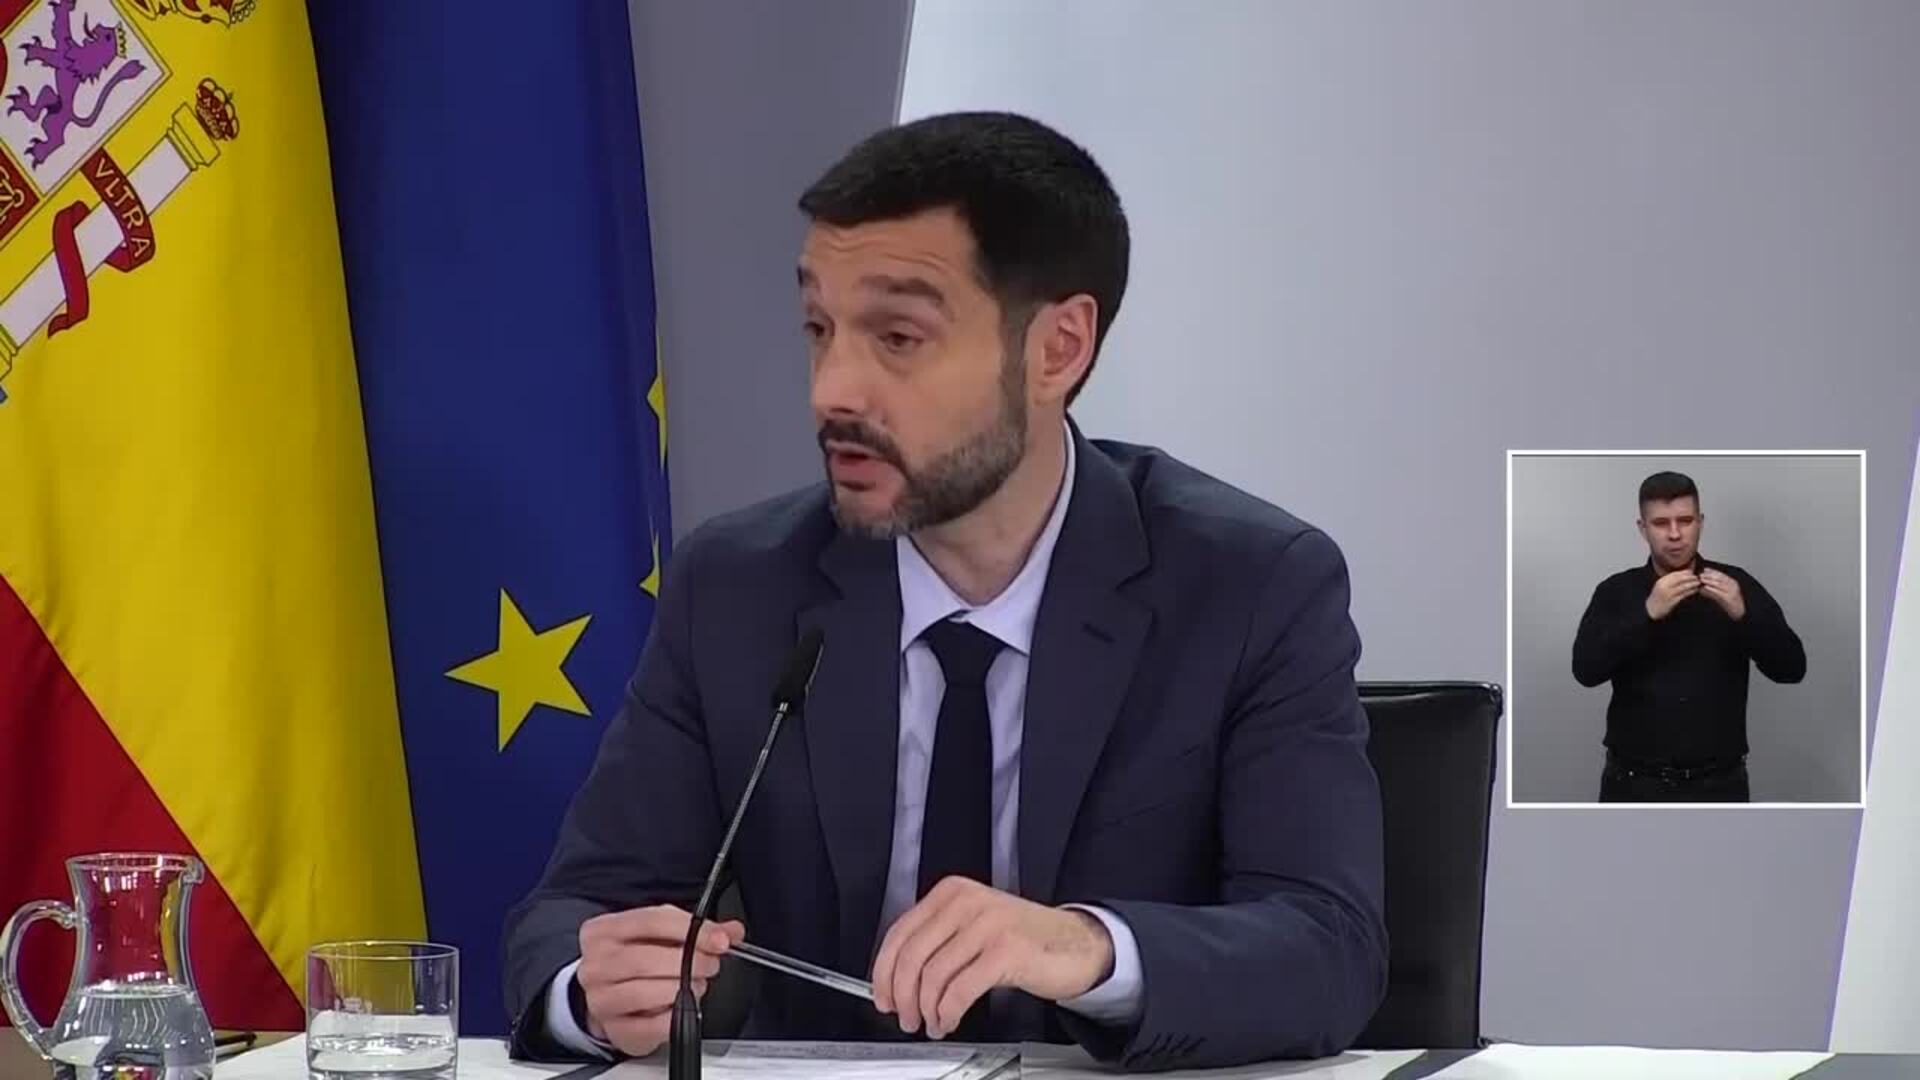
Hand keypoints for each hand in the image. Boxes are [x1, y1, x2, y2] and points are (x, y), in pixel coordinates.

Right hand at [575, 905, 744, 1056]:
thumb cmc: (635, 964)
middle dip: (690, 961)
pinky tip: (682, 1007)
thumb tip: (731, 932)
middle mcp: (595, 964)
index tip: (720, 940)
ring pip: (645, 993)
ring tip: (698, 985)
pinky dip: (674, 1016)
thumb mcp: (660, 937)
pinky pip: (651, 1025)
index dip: (692, 930)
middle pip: (646, 959)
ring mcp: (600, 999)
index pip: (651, 921)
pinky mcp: (615, 1030)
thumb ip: (696, 931)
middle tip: (711, 964)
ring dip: (682, 989)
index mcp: (604, 931)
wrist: (608, 999)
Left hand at [871, 877, 1113, 1039]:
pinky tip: (949, 1020)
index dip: (884, 971)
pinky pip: (960, 989)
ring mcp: (988, 924)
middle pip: (912, 955)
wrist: (1076, 943)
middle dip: (902, 995)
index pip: (900, 932)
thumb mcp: (974, 926)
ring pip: (933, 975)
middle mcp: (967, 902)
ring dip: (926, 1009)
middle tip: (905, 1016)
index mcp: (952, 892)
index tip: (882, 995)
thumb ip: (938, 940)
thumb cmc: (1023, 938)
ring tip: (931, 1022)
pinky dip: (948, 1012)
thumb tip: (896, 978)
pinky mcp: (1007, 950)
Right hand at [1645, 569, 1701, 619]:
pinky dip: (1691, 591)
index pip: (1675, 574)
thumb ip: (1670, 580)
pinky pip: (1684, 595)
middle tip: (1697, 577)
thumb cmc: (1658, 597)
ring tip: (1698, 583)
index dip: (1684, 572)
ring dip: (1692, 584)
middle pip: (1680, 579)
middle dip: (1690, 577)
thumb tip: (1683, 574)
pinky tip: (1695, 590)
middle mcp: (1664, 586)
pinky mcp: (1673, 601)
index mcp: (1661, 581)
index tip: (1691, 572)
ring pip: (1683, 586)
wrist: (1651, 609)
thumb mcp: (1661, 586)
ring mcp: (1668, 594)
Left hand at [1699, 568, 1746, 619]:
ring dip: (1709, 581)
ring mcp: (1732, 591)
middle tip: (1700, 574)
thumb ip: (1713, 589)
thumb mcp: (1721, 594)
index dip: (1712, 571)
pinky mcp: (1729, 598)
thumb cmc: (1730, 603)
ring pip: (1719, 583)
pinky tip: (1705, 587)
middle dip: (1709, 575)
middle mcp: (1733, 585)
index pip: (1721, 574)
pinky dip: (1711, 589)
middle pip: (1720, 578)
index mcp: (1732, 582)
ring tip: (1701, 579)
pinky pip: (1719, 592)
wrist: (1739, 612)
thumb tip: (1702, 586)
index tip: (1704, 569)